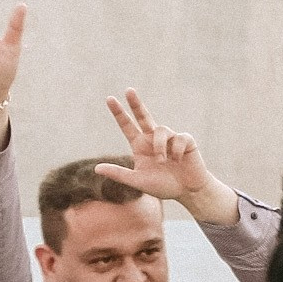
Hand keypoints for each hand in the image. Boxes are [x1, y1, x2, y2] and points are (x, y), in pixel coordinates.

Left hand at [98, 88, 225, 212]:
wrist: (187, 191)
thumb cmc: (162, 186)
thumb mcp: (137, 181)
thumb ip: (119, 174)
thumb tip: (96, 168)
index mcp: (140, 145)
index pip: (127, 126)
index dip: (119, 113)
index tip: (109, 99)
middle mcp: (153, 139)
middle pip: (143, 116)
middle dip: (136, 103)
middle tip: (128, 90)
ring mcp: (170, 138)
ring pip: (160, 130)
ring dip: (159, 147)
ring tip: (163, 162)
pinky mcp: (185, 140)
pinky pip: (178, 138)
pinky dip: (175, 151)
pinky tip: (178, 160)